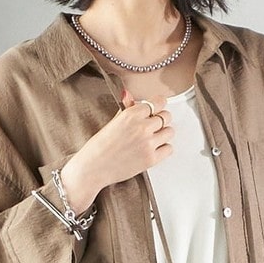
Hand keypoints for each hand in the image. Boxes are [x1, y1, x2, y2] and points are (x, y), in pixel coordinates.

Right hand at [60, 87, 174, 208]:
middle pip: (166, 116)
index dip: (159, 105)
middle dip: (161, 119)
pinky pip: (169, 149)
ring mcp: (148, 144)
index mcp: (132, 114)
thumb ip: (126, 107)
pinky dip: (164, 148)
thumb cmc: (100, 146)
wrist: (93, 168)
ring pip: (170, 132)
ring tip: (153, 137)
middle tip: (153, 125)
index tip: (157, 108)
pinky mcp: (151, 159)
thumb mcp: (113, 121)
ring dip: (164, 133)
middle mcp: (142, 127)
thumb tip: (128, 94)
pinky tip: (154, 148)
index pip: (159, 102)